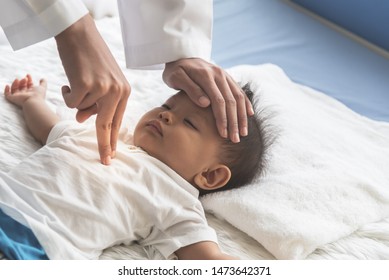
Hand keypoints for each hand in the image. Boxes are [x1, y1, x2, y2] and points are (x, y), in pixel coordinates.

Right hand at [4, 74, 45, 106]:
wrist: (33, 101)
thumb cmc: (38, 95)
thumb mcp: (42, 87)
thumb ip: (43, 83)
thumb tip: (42, 78)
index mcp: (31, 92)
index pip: (28, 85)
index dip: (28, 79)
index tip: (28, 75)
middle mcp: (25, 94)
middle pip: (22, 86)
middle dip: (23, 81)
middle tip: (25, 78)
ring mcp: (18, 96)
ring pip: (15, 89)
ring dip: (15, 83)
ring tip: (18, 80)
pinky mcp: (13, 98)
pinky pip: (7, 94)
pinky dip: (6, 90)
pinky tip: (7, 85)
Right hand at [55, 14, 130, 164]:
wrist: (79, 33)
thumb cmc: (90, 57)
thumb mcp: (99, 81)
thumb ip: (95, 102)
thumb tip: (81, 119)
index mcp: (124, 91)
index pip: (118, 120)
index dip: (114, 139)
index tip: (112, 156)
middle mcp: (117, 91)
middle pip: (107, 125)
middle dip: (104, 145)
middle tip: (105, 162)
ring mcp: (103, 88)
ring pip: (82, 111)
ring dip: (75, 99)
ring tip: (78, 80)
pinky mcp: (87, 85)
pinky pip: (71, 102)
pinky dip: (66, 93)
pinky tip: (70, 79)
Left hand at [163, 58, 253, 142]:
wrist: (180, 54)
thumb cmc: (175, 70)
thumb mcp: (176, 78)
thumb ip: (191, 89)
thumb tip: (205, 103)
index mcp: (206, 76)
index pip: (218, 101)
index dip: (222, 118)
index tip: (223, 134)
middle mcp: (219, 74)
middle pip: (231, 102)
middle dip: (234, 122)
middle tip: (235, 139)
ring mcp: (225, 75)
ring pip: (238, 98)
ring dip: (242, 117)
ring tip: (243, 133)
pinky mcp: (227, 77)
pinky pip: (239, 91)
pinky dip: (246, 103)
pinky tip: (250, 115)